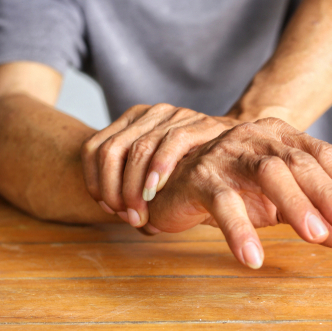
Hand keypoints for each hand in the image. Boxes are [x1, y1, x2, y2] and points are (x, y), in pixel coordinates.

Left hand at [80, 103, 239, 226]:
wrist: (238, 147)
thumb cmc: (193, 166)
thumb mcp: (157, 170)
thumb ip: (135, 184)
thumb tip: (120, 215)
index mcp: (130, 121)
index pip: (93, 148)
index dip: (93, 181)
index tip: (107, 207)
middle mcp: (148, 113)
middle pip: (110, 150)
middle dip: (112, 189)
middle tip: (125, 216)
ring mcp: (174, 115)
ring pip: (137, 149)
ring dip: (133, 187)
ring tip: (138, 213)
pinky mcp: (199, 123)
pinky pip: (171, 143)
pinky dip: (158, 169)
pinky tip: (154, 191)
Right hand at [145, 118, 331, 268]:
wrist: (179, 183)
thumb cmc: (234, 189)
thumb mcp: (277, 202)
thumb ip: (313, 214)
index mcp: (277, 136)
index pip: (320, 152)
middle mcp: (254, 137)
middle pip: (298, 161)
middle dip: (326, 194)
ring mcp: (226, 154)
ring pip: (267, 172)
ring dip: (295, 204)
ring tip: (315, 236)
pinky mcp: (201, 177)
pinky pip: (224, 202)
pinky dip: (240, 230)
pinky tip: (254, 257)